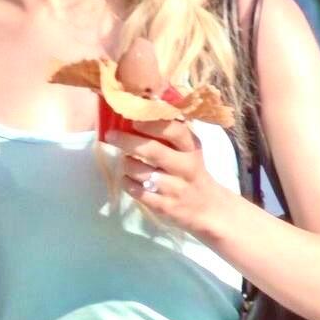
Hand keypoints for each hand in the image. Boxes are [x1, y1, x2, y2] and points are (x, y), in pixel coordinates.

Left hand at [106, 119, 226, 236]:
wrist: (208, 208)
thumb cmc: (191, 170)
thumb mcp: (189, 150)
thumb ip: (169, 134)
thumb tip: (138, 112)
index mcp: (191, 149)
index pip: (175, 132)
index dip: (152, 124)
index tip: (134, 120)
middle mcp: (186, 167)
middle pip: (153, 151)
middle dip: (128, 141)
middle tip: (111, 135)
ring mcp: (176, 189)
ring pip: (142, 173)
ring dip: (127, 164)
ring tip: (125, 160)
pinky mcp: (165, 207)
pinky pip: (138, 193)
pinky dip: (127, 183)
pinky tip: (127, 179)